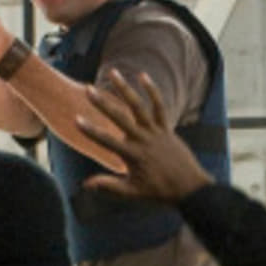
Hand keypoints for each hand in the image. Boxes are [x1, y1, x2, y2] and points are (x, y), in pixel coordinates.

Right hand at [76, 68, 213, 203]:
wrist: (190, 188)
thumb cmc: (160, 192)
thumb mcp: (132, 192)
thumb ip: (109, 186)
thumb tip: (86, 185)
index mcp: (132, 155)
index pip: (107, 141)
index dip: (91, 131)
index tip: (76, 120)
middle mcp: (143, 140)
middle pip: (120, 118)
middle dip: (102, 104)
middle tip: (88, 90)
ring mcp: (156, 132)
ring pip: (138, 106)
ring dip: (125, 89)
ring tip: (113, 73)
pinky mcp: (166, 128)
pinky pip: (159, 107)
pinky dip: (152, 91)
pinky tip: (142, 76)